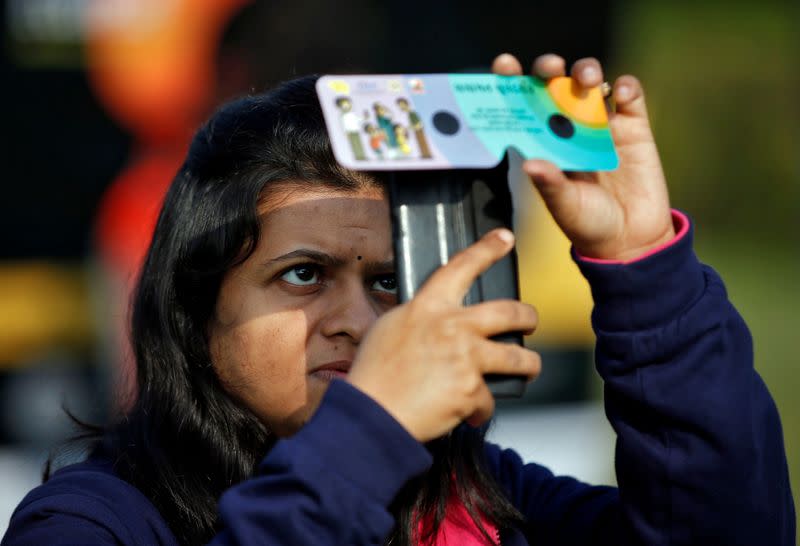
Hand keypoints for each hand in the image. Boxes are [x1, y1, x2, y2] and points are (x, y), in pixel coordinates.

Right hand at [346, 229, 540, 442]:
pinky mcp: (471, 390)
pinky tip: (466, 414)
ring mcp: (465, 358)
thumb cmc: (374, 375)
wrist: (372, 414)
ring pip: (518, 357)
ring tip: (529, 368)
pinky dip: (478, 410)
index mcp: (428, 307)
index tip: (505, 237)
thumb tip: (436, 320)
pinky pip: (487, 400)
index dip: (487, 249)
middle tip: (530, 320)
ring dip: (529, 364)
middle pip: (509, 312)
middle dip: (527, 316)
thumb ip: (420, 319)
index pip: (461, 267)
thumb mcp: (389, 329)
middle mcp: (452, 327)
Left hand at [492, 53, 674, 261]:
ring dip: (585, 71)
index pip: (522, 106)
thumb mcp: (564, 206)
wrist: (631, 240)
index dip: (512, 83)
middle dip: (548, 69)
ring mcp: (601, 125)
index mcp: (543, 143)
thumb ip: (550, 184)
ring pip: (590, 83)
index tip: (504, 67)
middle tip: (549, 68)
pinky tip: (619, 93)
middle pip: (555, 85)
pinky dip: (625, 87)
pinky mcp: (634, 127)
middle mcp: (568, 128)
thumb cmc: (588, 224)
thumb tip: (529, 163)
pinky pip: (629, 96)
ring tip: (586, 80)